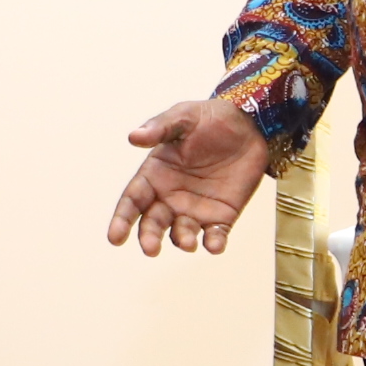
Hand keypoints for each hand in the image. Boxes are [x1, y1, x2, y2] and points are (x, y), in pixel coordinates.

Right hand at [110, 98, 271, 256]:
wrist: (249, 124)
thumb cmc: (210, 119)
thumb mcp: (184, 117)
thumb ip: (160, 128)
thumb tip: (133, 136)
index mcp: (155, 174)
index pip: (133, 201)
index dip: (122, 220)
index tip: (115, 238)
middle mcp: (170, 196)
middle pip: (153, 223)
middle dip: (149, 237)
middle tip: (151, 248)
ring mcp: (195, 208)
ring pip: (182, 233)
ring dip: (182, 240)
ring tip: (188, 242)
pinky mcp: (222, 216)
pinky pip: (215, 235)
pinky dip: (214, 243)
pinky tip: (215, 245)